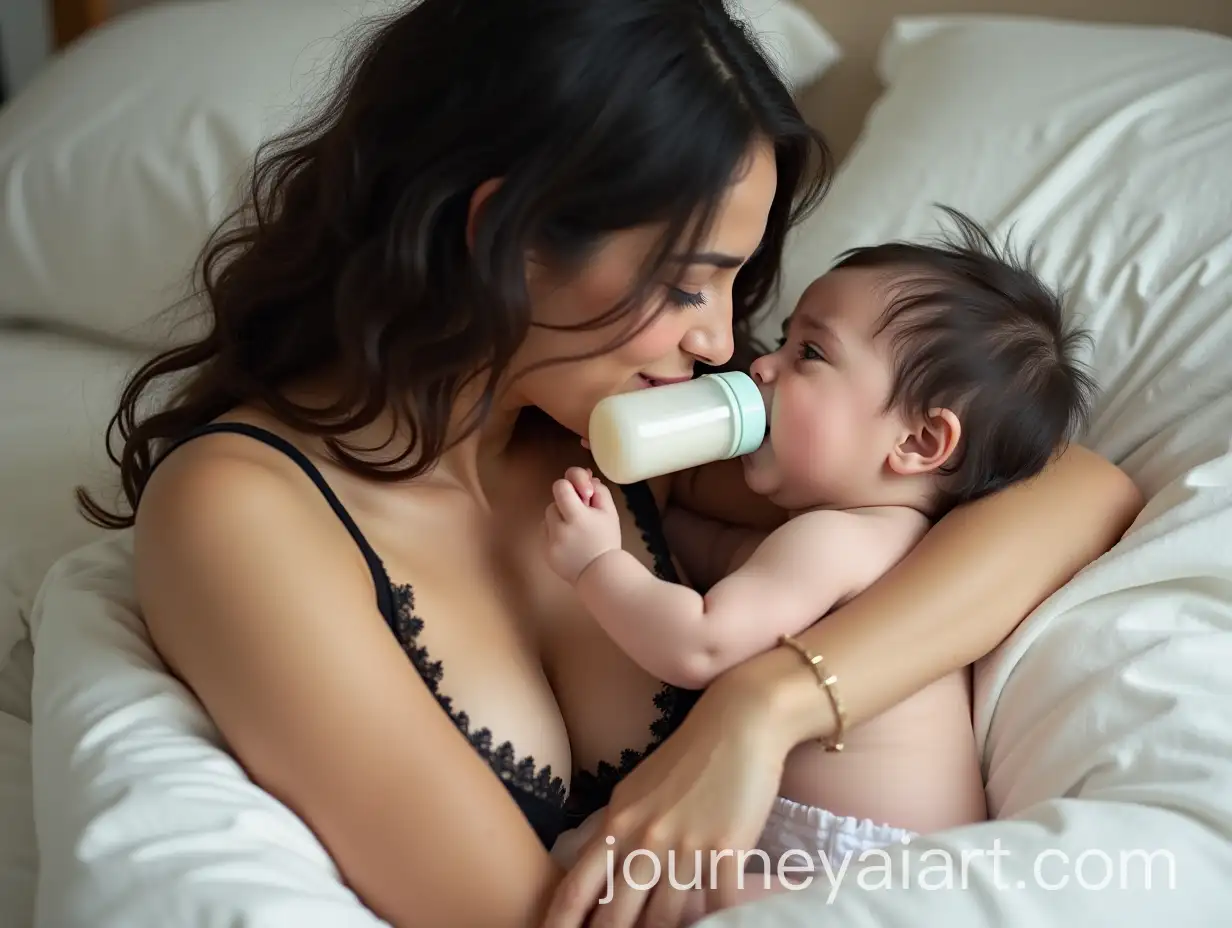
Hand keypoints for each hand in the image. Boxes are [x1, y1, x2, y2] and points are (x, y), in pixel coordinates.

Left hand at [542, 665, 788, 927]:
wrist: (740, 721)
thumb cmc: (690, 754)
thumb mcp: (637, 788)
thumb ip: (618, 828)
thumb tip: (600, 864)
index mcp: (619, 822)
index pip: (578, 884)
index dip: (560, 921)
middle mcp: (646, 838)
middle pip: (617, 912)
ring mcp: (686, 846)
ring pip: (664, 918)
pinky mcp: (727, 849)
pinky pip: (716, 905)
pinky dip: (715, 921)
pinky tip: (714, 926)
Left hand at [544, 466, 621, 583]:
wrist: (601, 574)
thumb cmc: (607, 540)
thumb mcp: (610, 512)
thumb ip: (599, 490)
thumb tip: (586, 478)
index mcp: (577, 516)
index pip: (561, 486)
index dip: (571, 486)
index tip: (584, 495)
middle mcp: (560, 529)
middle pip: (553, 503)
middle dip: (566, 505)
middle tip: (581, 515)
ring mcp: (550, 542)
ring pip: (547, 518)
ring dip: (559, 519)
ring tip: (574, 531)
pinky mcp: (545, 553)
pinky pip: (544, 534)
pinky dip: (554, 533)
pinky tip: (568, 542)